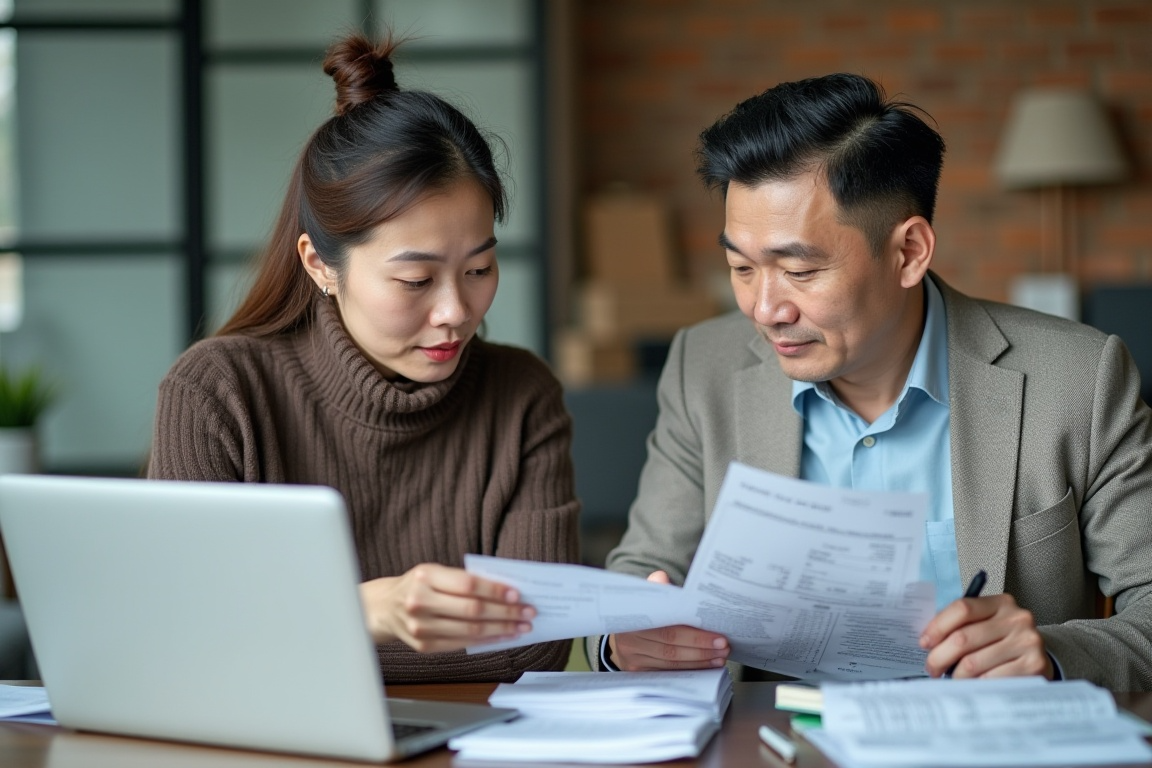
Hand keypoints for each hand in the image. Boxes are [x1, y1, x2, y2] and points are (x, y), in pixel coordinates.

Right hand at [359, 563, 533, 652]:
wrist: (384, 608)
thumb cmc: (418, 585)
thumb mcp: (434, 572)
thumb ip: (463, 579)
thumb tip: (505, 590)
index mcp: (425, 576)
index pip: (467, 584)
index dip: (495, 590)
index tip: (517, 594)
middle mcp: (420, 601)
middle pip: (472, 610)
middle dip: (505, 612)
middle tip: (528, 612)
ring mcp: (421, 627)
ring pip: (470, 631)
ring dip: (501, 629)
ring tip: (521, 626)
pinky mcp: (424, 646)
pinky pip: (462, 644)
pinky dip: (486, 641)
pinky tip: (502, 636)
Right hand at [607, 571, 729, 670]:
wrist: (623, 636)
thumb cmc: (643, 614)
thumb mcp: (647, 598)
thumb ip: (657, 588)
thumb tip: (661, 577)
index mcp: (634, 620)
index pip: (668, 631)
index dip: (695, 635)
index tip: (719, 635)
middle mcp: (630, 642)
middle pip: (671, 649)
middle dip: (702, 649)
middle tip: (724, 646)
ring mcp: (633, 659)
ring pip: (671, 664)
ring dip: (699, 661)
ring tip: (720, 656)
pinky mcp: (638, 673)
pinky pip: (668, 674)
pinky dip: (689, 670)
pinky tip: (705, 666)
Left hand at [919, 592, 1052, 678]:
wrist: (1037, 658)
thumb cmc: (1001, 641)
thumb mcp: (985, 624)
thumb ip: (961, 625)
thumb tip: (927, 642)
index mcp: (1001, 603)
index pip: (962, 608)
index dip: (938, 627)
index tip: (925, 643)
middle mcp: (1017, 619)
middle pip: (963, 637)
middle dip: (939, 656)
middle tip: (932, 668)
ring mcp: (1027, 642)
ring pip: (973, 663)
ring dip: (956, 675)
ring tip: (952, 678)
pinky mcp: (1034, 666)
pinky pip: (990, 679)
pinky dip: (975, 685)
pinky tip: (971, 685)